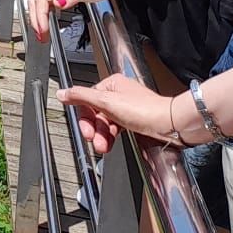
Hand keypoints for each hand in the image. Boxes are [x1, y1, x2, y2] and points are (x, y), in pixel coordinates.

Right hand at [27, 0, 115, 41]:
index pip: (41, 0)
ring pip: (36, 2)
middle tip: (40, 36)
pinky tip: (45, 21)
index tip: (43, 30)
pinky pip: (43, 2)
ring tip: (41, 32)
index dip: (40, 17)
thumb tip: (57, 2)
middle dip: (34, 20)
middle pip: (34, 1)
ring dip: (36, 18)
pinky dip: (41, 14)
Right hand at [59, 73, 180, 153]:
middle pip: (96, 113)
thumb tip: (62, 92)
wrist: (170, 125)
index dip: (86, 118)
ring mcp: (127, 107)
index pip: (88, 100)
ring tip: (104, 148)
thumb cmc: (145, 110)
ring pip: (107, 123)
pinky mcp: (135, 120)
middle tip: (95, 142)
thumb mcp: (106, 102)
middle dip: (95, 130)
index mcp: (111, 84)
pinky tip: (111, 144)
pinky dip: (113, 137)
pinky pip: (117, 128)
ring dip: (103, 136)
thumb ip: (81, 96)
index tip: (86, 132)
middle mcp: (119, 94)